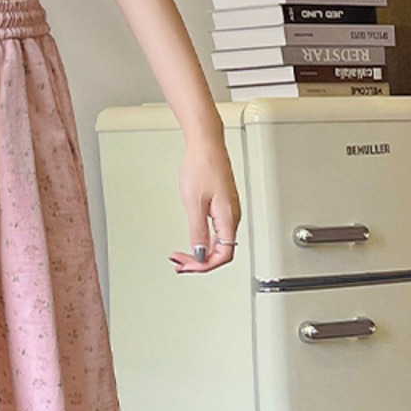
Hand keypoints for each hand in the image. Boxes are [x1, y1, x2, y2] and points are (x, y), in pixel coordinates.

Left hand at [169, 139, 240, 272]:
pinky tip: (193, 243)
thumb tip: (199, 254)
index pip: (223, 255)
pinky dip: (202, 242)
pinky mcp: (223, 206)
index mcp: (228, 218)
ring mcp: (228, 212)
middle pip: (220, 252)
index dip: (204, 266)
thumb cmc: (202, 166)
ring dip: (199, 254)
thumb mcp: (194, 203)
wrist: (206, 145)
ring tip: (182, 257)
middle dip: (198, 262)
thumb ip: (198, 231)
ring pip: (218, 244)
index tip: (187, 266)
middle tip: (179, 263)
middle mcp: (232, 217)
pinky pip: (216, 233)